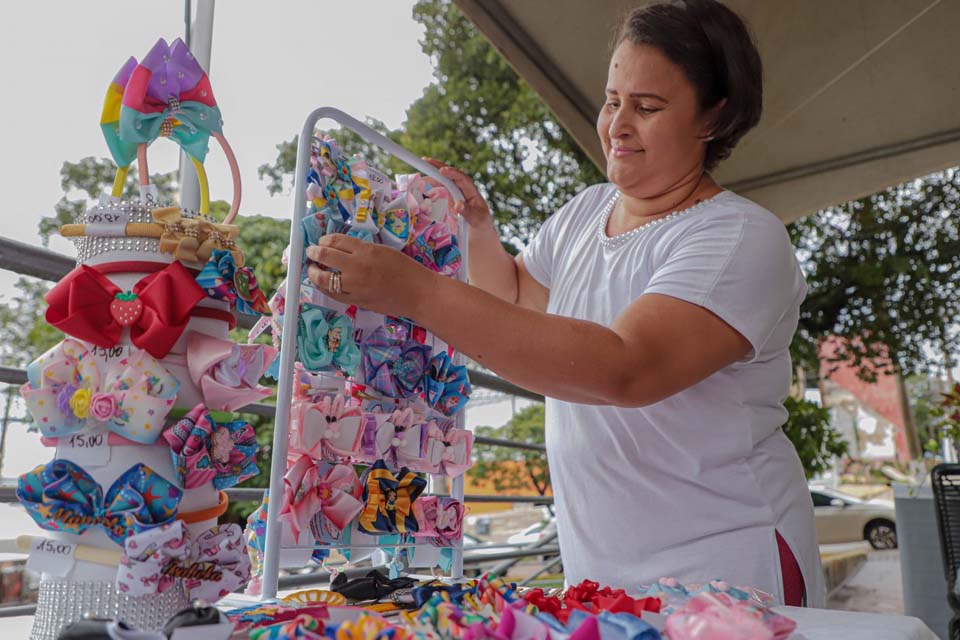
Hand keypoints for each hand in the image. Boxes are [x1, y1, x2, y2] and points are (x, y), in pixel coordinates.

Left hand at [305, 234, 437, 318]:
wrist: (417, 293)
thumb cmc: (405, 269)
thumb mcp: (383, 250)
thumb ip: (362, 249)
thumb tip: (342, 249)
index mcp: (365, 251)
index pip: (336, 240)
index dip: (324, 239)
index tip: (321, 241)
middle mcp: (356, 267)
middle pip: (325, 255)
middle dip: (313, 252)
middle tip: (311, 252)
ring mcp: (354, 286)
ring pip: (323, 278)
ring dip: (313, 272)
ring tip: (312, 269)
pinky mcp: (356, 301)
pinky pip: (333, 294)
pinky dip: (324, 288)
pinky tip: (324, 284)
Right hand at [422, 157, 493, 230]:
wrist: (479, 231)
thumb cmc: (481, 224)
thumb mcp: (477, 220)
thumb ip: (468, 212)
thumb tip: (457, 205)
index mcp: (472, 191)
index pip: (462, 179)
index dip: (452, 173)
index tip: (442, 171)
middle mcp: (462, 189)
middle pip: (450, 174)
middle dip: (438, 166)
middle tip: (425, 160)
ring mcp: (455, 193)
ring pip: (443, 180)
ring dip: (432, 174)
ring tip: (419, 171)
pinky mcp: (448, 198)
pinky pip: (439, 188)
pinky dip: (430, 185)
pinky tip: (421, 183)